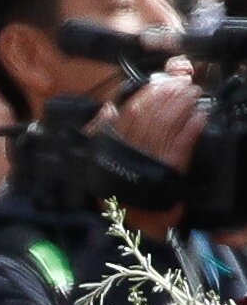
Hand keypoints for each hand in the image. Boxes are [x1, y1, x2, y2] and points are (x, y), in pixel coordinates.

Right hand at [102, 78, 204, 238]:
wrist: (138, 223)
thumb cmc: (126, 190)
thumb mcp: (106, 160)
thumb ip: (103, 134)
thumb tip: (106, 110)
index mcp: (114, 147)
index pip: (130, 113)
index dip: (147, 95)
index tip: (162, 82)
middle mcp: (129, 153)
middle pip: (151, 115)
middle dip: (170, 96)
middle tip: (185, 85)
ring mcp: (149, 162)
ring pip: (166, 125)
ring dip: (183, 106)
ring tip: (194, 95)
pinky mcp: (168, 173)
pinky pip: (181, 145)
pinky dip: (192, 129)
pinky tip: (201, 117)